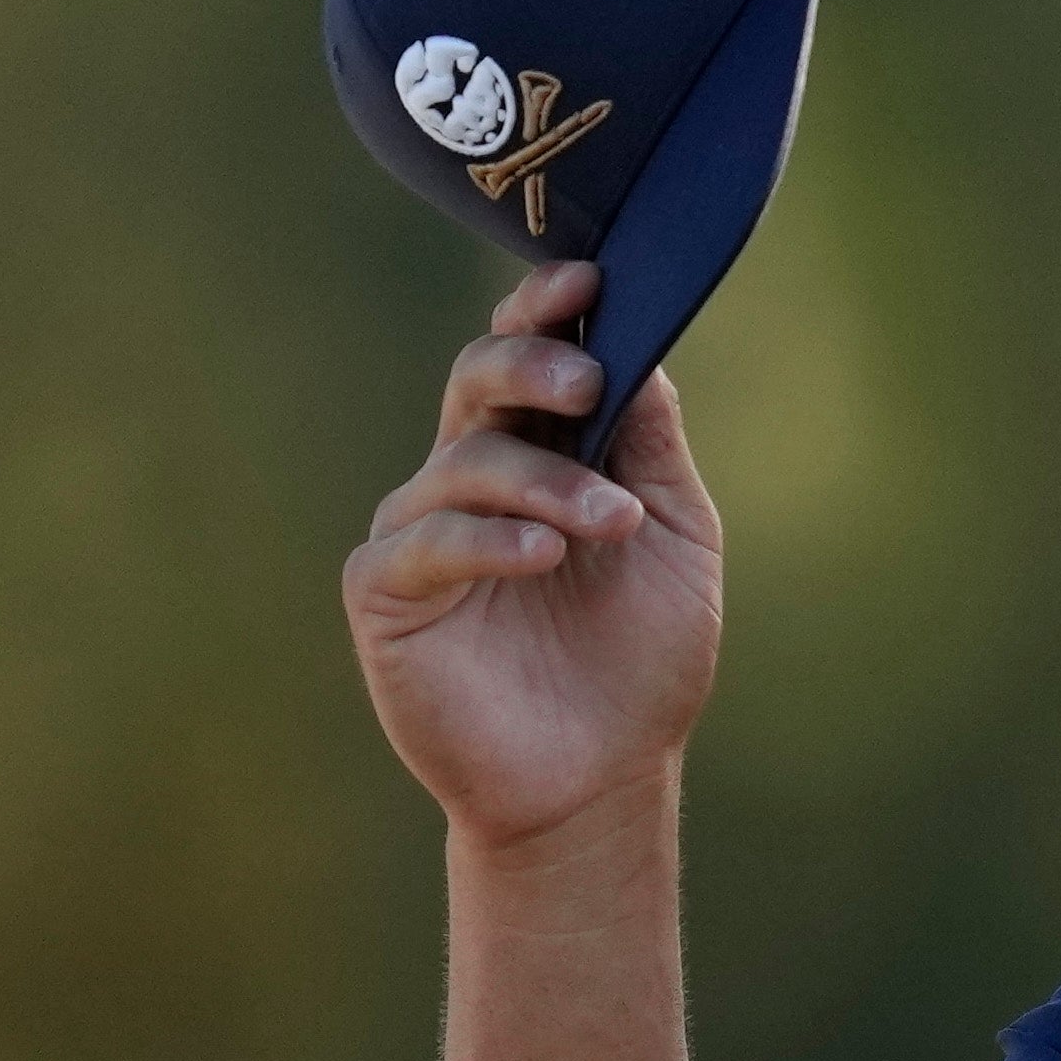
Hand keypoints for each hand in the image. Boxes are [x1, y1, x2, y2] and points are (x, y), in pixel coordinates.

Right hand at [343, 260, 726, 859]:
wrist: (602, 779)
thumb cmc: (640, 661)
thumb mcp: (674, 542)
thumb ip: (652, 449)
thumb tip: (644, 351)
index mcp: (539, 455)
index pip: (525, 361)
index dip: (545, 313)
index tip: (589, 282)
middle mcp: (471, 479)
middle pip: (477, 383)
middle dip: (530, 366)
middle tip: (586, 380)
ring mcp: (422, 531)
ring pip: (465, 464)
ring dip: (545, 481)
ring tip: (611, 522)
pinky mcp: (386, 593)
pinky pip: (426, 543)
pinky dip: (488, 539)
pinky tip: (543, 553)